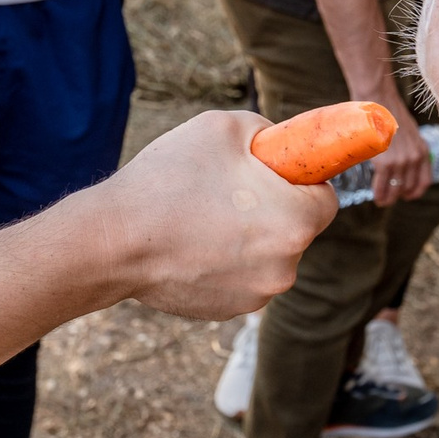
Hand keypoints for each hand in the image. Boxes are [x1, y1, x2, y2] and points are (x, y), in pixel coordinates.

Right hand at [101, 109, 337, 318]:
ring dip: (248, 236)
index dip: (300, 178)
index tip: (272, 171)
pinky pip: (240, 276)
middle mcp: (285, 267)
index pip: (325, 197)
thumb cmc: (170, 179)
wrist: (113, 241)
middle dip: (272, 207)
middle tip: (227, 189)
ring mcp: (256, 295)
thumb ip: (269, 132)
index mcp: (295, 222)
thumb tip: (280, 145)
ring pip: (267, 253)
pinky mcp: (227, 310)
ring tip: (201, 215)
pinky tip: (190, 243)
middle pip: (295, 228)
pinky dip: (224, 261)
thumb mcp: (226, 127)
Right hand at [366, 96, 431, 205]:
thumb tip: (400, 156)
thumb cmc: (389, 112)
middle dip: (399, 196)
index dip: (416, 192)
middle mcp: (415, 158)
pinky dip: (379, 194)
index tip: (407, 195)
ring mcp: (401, 162)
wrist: (379, 100)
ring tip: (382, 200)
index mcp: (423, 150)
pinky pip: (383, 186)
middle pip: (408, 187)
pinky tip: (377, 197)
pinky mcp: (385, 163)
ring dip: (388, 199)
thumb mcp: (408, 131)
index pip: (424, 181)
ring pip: (396, 190)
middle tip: (390, 197)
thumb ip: (408, 146)